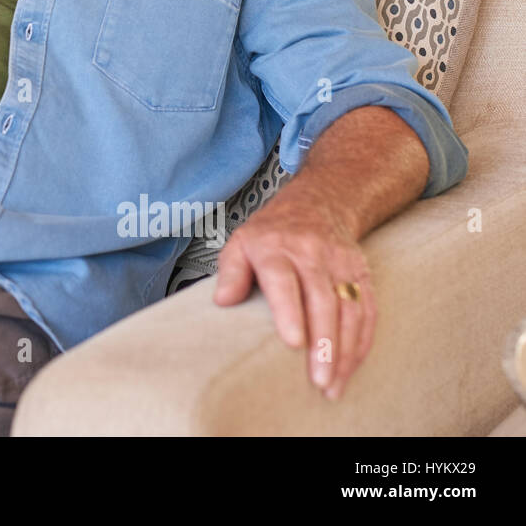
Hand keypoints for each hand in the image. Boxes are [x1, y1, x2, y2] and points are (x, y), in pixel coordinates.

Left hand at [212, 188, 374, 400]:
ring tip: (332, 385)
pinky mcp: (361, 274)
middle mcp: (311, 254)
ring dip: (345, 350)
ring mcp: (341, 264)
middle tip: (318, 380)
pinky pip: (367, 310)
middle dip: (323, 343)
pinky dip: (362, 341)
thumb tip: (223, 301)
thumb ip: (230, 271)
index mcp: (275, 248)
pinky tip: (352, 367)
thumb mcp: (240, 242)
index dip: (289, 312)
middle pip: (322, 300)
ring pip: (349, 309)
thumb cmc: (270, 234)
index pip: (283, 279)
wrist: (316, 205)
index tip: (293, 343)